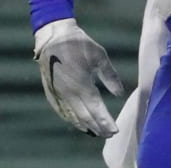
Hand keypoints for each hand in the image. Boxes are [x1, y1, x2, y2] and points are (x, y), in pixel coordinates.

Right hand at [34, 18, 124, 136]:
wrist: (52, 37)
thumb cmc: (78, 44)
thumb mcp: (99, 56)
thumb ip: (110, 76)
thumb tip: (119, 94)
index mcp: (82, 85)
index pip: (96, 110)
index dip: (106, 122)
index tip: (115, 130)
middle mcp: (69, 94)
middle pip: (86, 118)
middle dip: (98, 128)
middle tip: (109, 134)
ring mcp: (59, 95)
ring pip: (73, 117)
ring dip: (86, 127)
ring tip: (97, 133)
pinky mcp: (51, 93)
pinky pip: (62, 112)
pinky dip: (72, 120)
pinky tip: (79, 124)